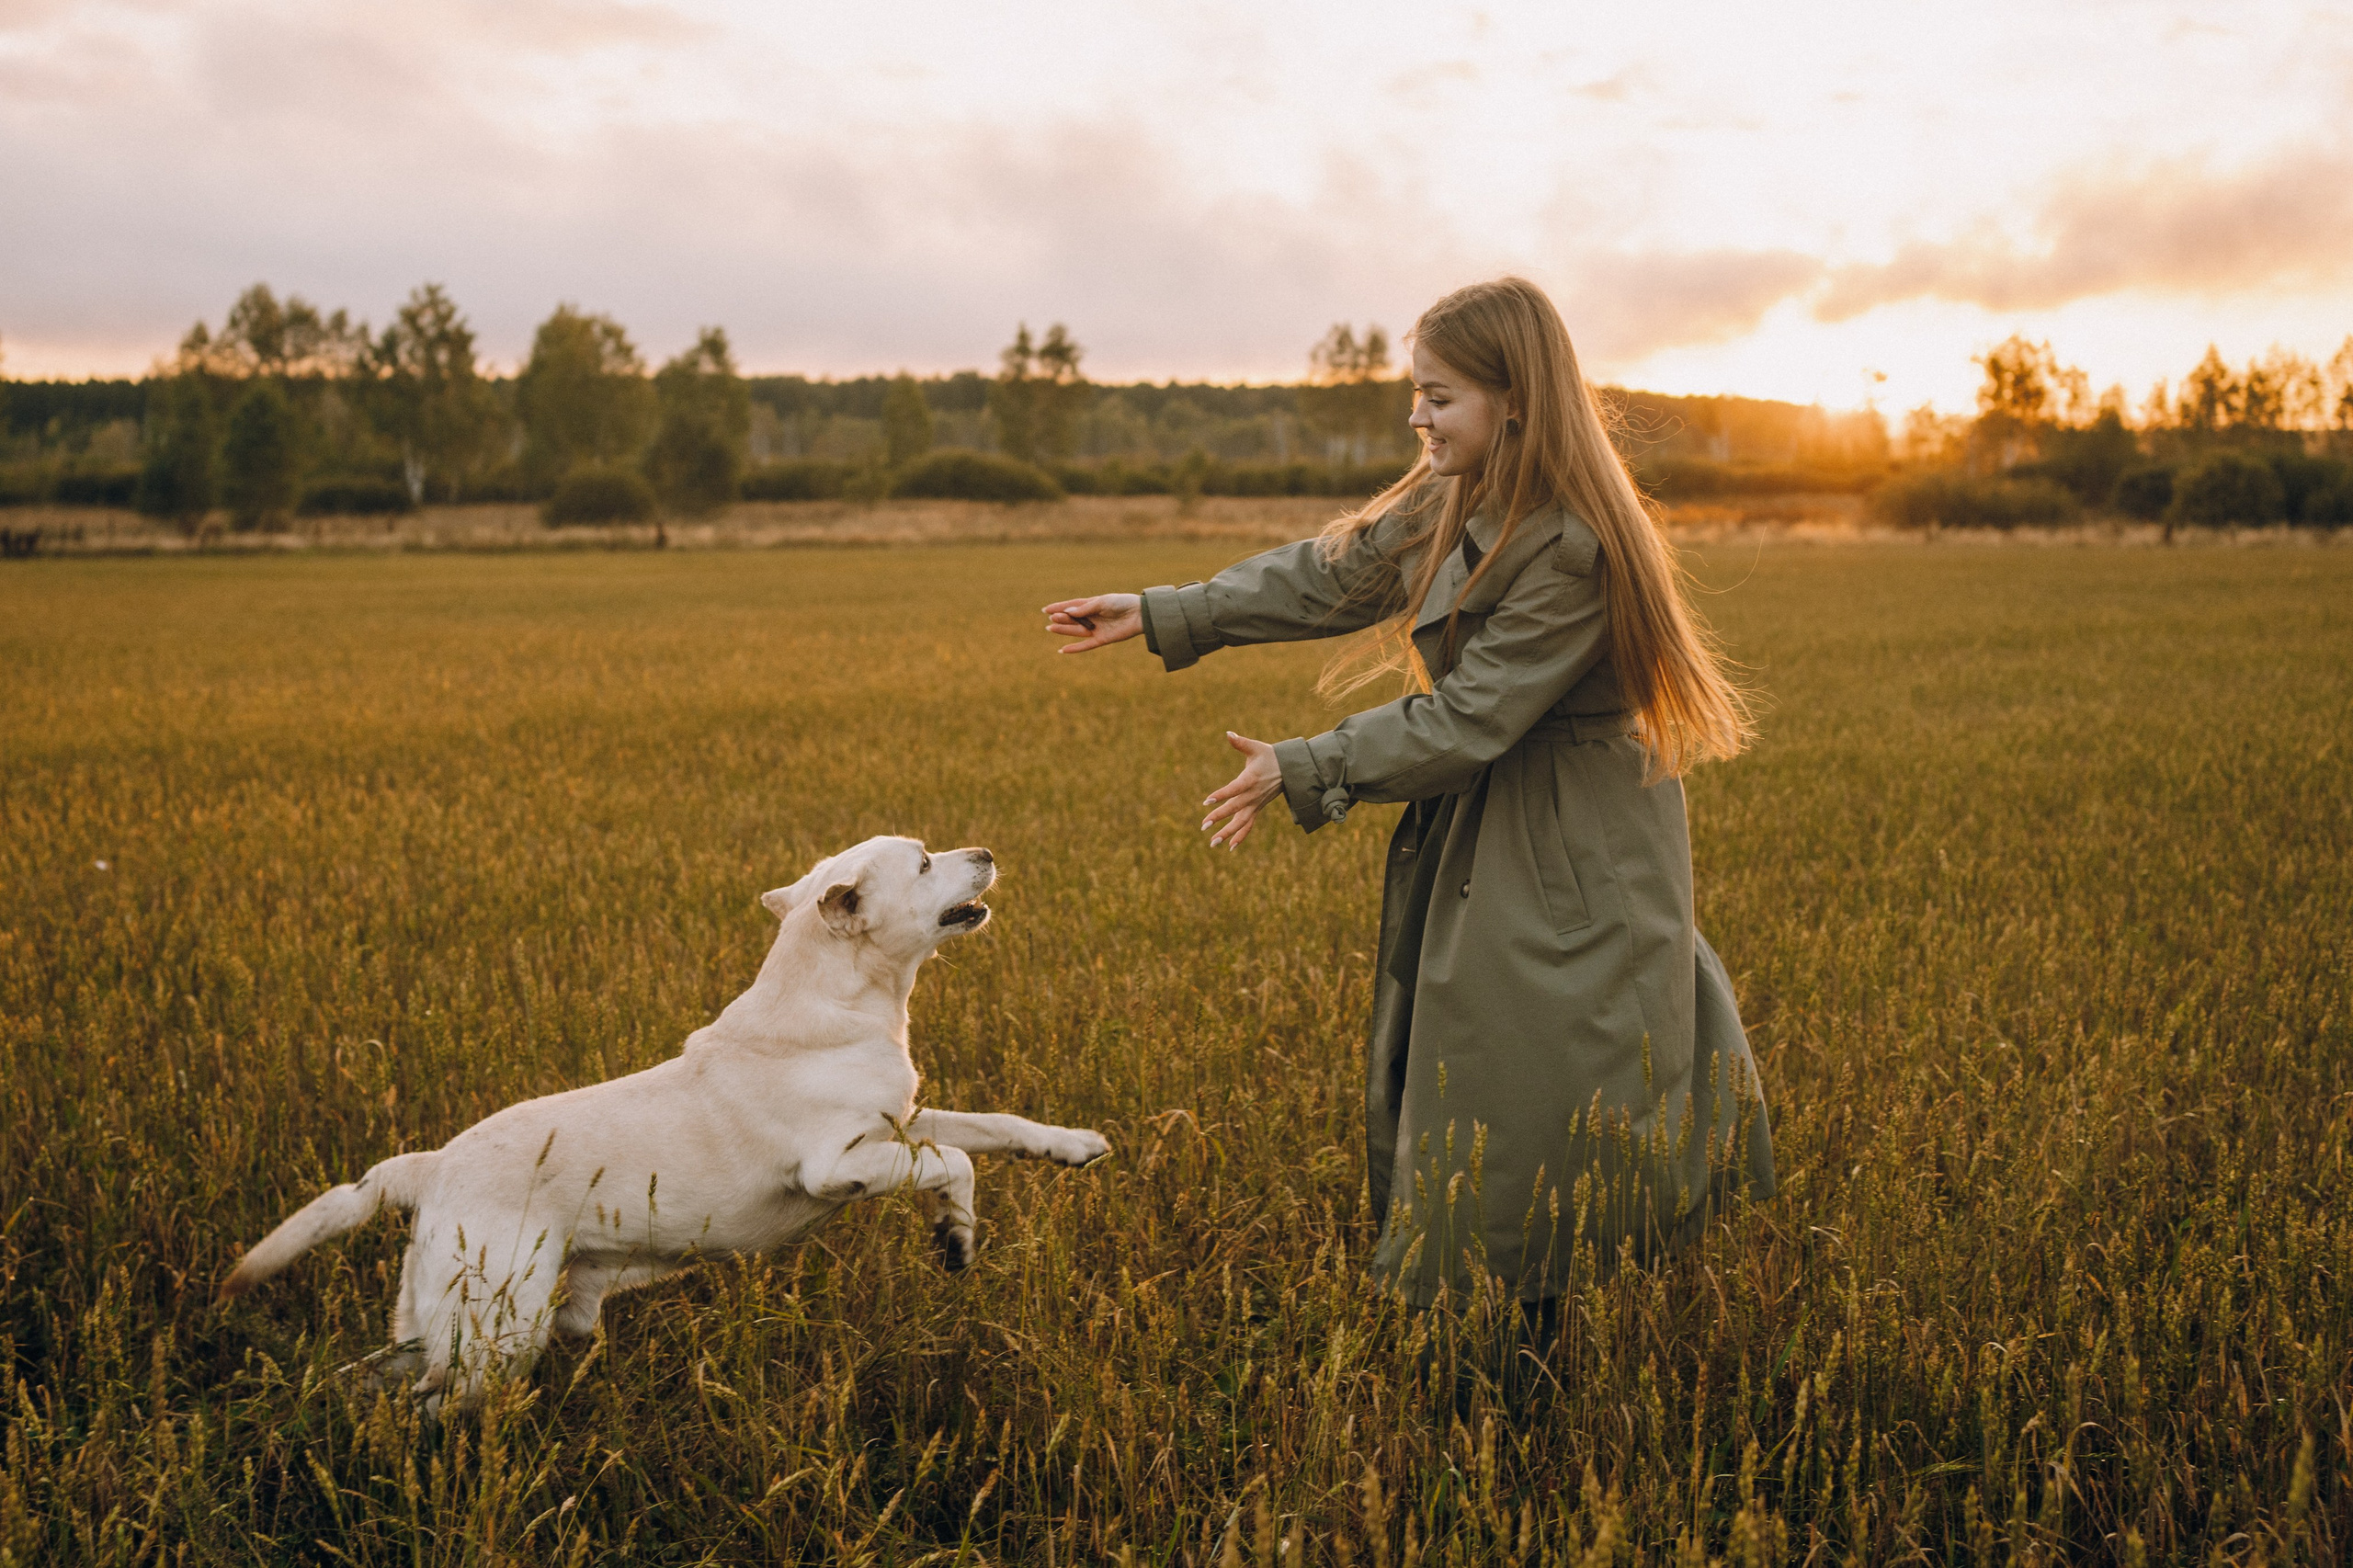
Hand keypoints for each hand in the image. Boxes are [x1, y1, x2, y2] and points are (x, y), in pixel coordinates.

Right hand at [1042, 593, 1141, 652]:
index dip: (1059, 607)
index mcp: (1093, 604)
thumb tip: (1067, 612)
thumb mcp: (1102, 602)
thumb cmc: (1122, 603)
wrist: (1140, 614)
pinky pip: (1086, 645)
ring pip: (1076, 631)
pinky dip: (1075, 648)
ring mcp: (1097, 629)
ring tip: (1050, 628)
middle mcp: (1093, 617)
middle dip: (1061, 619)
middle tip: (1050, 620)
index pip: (1072, 606)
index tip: (1046, 610)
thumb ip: (1085, 609)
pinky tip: (1063, 650)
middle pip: (1073, 619)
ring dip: (1064, 630)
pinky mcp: (1102, 639)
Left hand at [1201, 732, 1282, 848]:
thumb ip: (1240, 742)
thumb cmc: (1269, 756)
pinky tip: (1229, 847)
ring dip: (1228, 833)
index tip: (1207, 801)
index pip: (1235, 789)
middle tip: (1203, 825)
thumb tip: (1228, 733)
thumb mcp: (1255, 747)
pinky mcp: (1257, 809)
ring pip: (1241, 822)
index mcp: (1251, 779)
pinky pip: (1248, 825)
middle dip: (1219, 817)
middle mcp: (1254, 795)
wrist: (1289, 770)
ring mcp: (1256, 804)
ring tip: (1212, 843)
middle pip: (1235, 808)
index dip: (1222, 794)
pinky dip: (1240, 836)